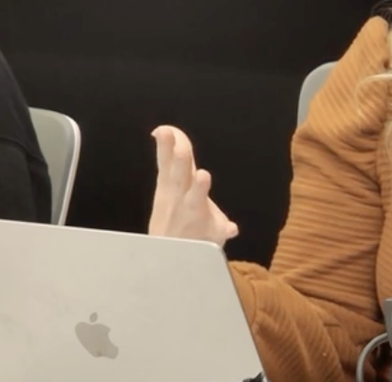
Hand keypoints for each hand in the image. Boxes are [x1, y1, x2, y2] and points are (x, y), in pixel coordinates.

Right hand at [148, 125, 238, 246]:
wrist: (174, 261)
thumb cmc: (176, 223)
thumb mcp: (172, 193)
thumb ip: (176, 166)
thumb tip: (169, 136)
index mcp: (170, 188)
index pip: (167, 164)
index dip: (166, 147)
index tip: (164, 130)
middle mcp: (179, 199)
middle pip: (178, 177)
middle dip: (178, 163)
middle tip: (177, 146)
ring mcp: (191, 216)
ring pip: (194, 200)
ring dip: (199, 189)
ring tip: (203, 174)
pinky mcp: (206, 231)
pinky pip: (214, 228)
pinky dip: (220, 225)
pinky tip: (227, 221)